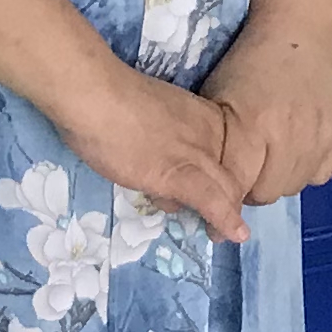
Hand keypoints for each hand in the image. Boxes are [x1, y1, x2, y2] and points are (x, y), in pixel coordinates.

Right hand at [54, 63, 253, 244]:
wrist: (96, 95)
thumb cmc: (110, 99)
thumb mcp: (153, 114)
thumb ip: (163, 137)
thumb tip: (155, 164)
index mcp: (204, 115)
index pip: (227, 153)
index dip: (221, 176)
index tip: (212, 190)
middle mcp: (209, 134)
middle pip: (231, 173)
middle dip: (228, 201)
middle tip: (217, 223)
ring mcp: (196, 154)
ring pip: (226, 190)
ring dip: (226, 217)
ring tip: (218, 234)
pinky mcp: (179, 175)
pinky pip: (211, 201)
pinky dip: (224, 221)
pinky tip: (235, 236)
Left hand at [205, 17, 331, 208]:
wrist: (296, 36)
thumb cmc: (247, 66)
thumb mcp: (216, 102)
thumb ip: (214, 148)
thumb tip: (207, 190)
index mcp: (253, 126)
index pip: (237, 187)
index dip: (225, 197)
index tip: (220, 201)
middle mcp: (290, 135)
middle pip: (268, 193)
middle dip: (253, 186)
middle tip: (248, 166)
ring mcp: (320, 135)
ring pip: (295, 186)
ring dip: (280, 177)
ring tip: (272, 153)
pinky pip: (321, 174)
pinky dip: (307, 167)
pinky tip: (298, 146)